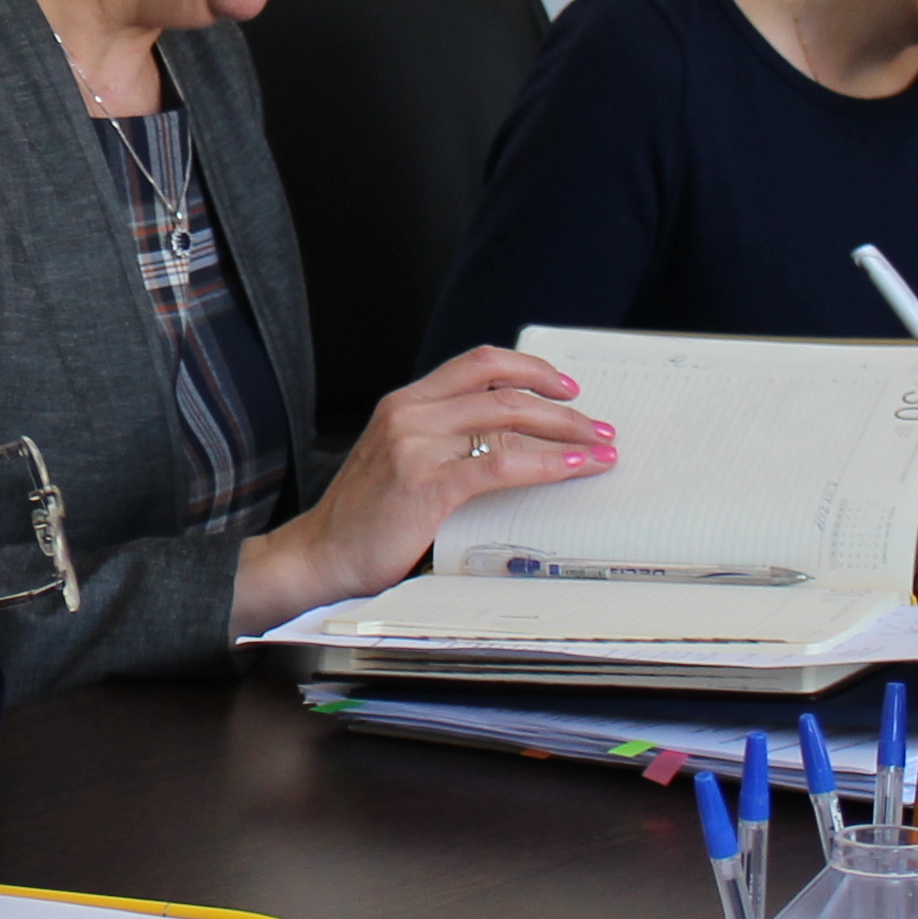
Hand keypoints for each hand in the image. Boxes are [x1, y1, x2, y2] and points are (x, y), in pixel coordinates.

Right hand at [229, 347, 610, 631]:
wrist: (320, 555)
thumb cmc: (363, 518)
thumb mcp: (400, 460)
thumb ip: (441, 440)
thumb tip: (509, 440)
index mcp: (405, 403)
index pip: (479, 363)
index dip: (529, 369)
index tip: (564, 387)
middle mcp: (410, 414)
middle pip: (504, 390)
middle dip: (562, 406)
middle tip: (597, 425)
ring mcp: (417, 446)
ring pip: (509, 420)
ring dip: (565, 432)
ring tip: (598, 448)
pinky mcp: (427, 484)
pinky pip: (502, 464)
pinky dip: (548, 464)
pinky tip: (574, 469)